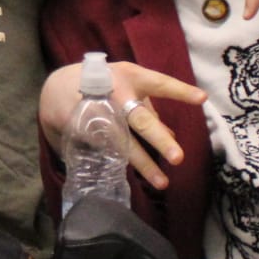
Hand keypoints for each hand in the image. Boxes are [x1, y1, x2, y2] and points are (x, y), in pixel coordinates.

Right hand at [38, 62, 201, 189]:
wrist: (56, 87)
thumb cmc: (102, 85)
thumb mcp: (126, 86)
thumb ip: (149, 108)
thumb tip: (173, 135)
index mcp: (130, 77)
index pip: (160, 83)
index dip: (180, 91)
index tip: (202, 99)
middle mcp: (116, 94)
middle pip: (140, 119)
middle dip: (159, 139)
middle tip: (178, 157)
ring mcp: (99, 114)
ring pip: (124, 142)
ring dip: (144, 163)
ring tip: (162, 182)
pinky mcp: (85, 130)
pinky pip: (108, 150)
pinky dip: (122, 163)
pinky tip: (134, 176)